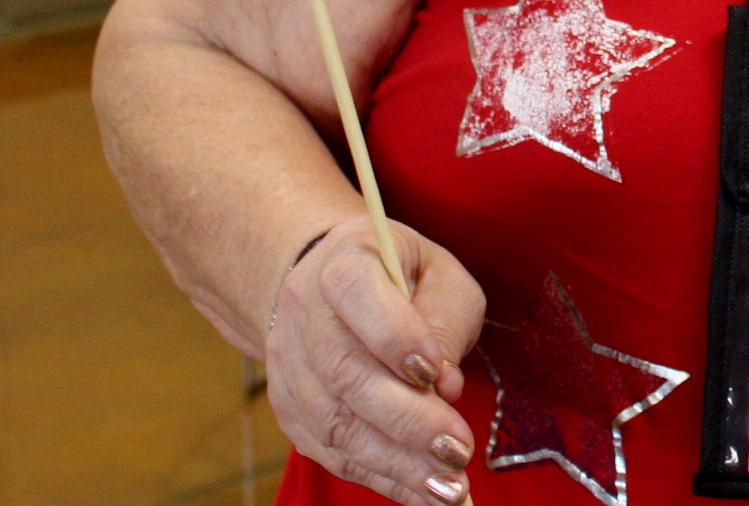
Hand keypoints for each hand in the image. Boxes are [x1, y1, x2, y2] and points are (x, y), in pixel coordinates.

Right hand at [266, 216, 486, 505]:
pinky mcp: (291, 413)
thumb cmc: (400, 278)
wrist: (322, 288)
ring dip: (395, 463)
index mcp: (343, 266)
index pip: (358, 295)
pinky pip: (331, 453)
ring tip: (448, 487)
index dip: (395, 338)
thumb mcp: (438, 273)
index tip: (437, 375)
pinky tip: (422, 494)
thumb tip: (446, 384)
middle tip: (458, 451)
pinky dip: (380, 478)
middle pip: (346, 374)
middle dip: (407, 420)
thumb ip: (445, 317)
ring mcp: (290, 369)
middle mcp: (305, 317)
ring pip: (335, 424)